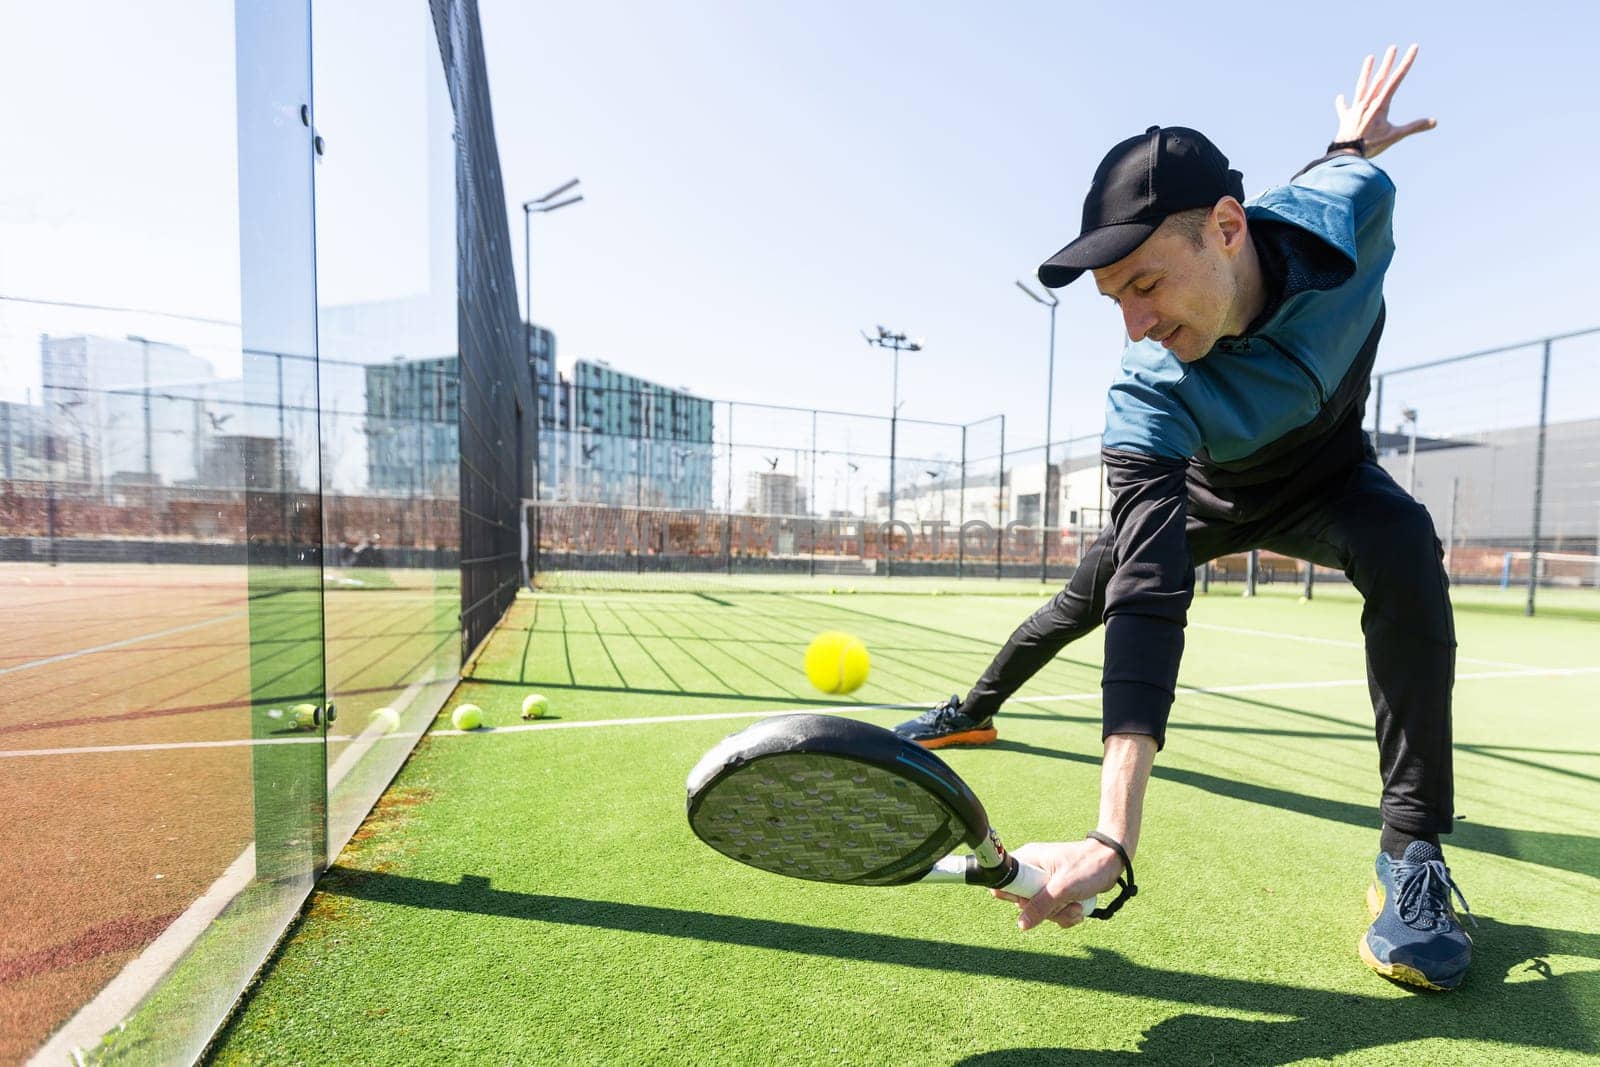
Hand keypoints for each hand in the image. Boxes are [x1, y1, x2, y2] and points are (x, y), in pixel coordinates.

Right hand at [990, 839, 1124, 930]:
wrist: (1114, 861)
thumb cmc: (1088, 866)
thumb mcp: (1062, 888)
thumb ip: (1040, 906)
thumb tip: (1022, 924)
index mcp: (1028, 860)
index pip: (1004, 880)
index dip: (1013, 895)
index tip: (1029, 901)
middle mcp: (1034, 871)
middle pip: (1023, 902)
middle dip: (1045, 911)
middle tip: (1061, 905)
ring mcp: (1046, 882)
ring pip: (1041, 910)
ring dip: (1059, 914)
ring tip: (1076, 907)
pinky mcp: (1058, 891)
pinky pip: (1053, 911)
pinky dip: (1066, 915)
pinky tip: (1079, 909)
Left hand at [1333, 44, 1436, 157]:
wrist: (1347, 153)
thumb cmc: (1371, 145)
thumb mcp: (1395, 136)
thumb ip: (1414, 127)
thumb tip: (1434, 121)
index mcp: (1381, 104)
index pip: (1397, 79)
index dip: (1406, 62)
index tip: (1413, 48)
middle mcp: (1368, 102)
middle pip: (1379, 78)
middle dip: (1388, 62)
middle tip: (1392, 47)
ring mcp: (1356, 109)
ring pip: (1362, 86)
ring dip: (1366, 72)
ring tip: (1369, 58)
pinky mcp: (1346, 118)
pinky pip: (1344, 109)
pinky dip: (1342, 103)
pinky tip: (1341, 97)